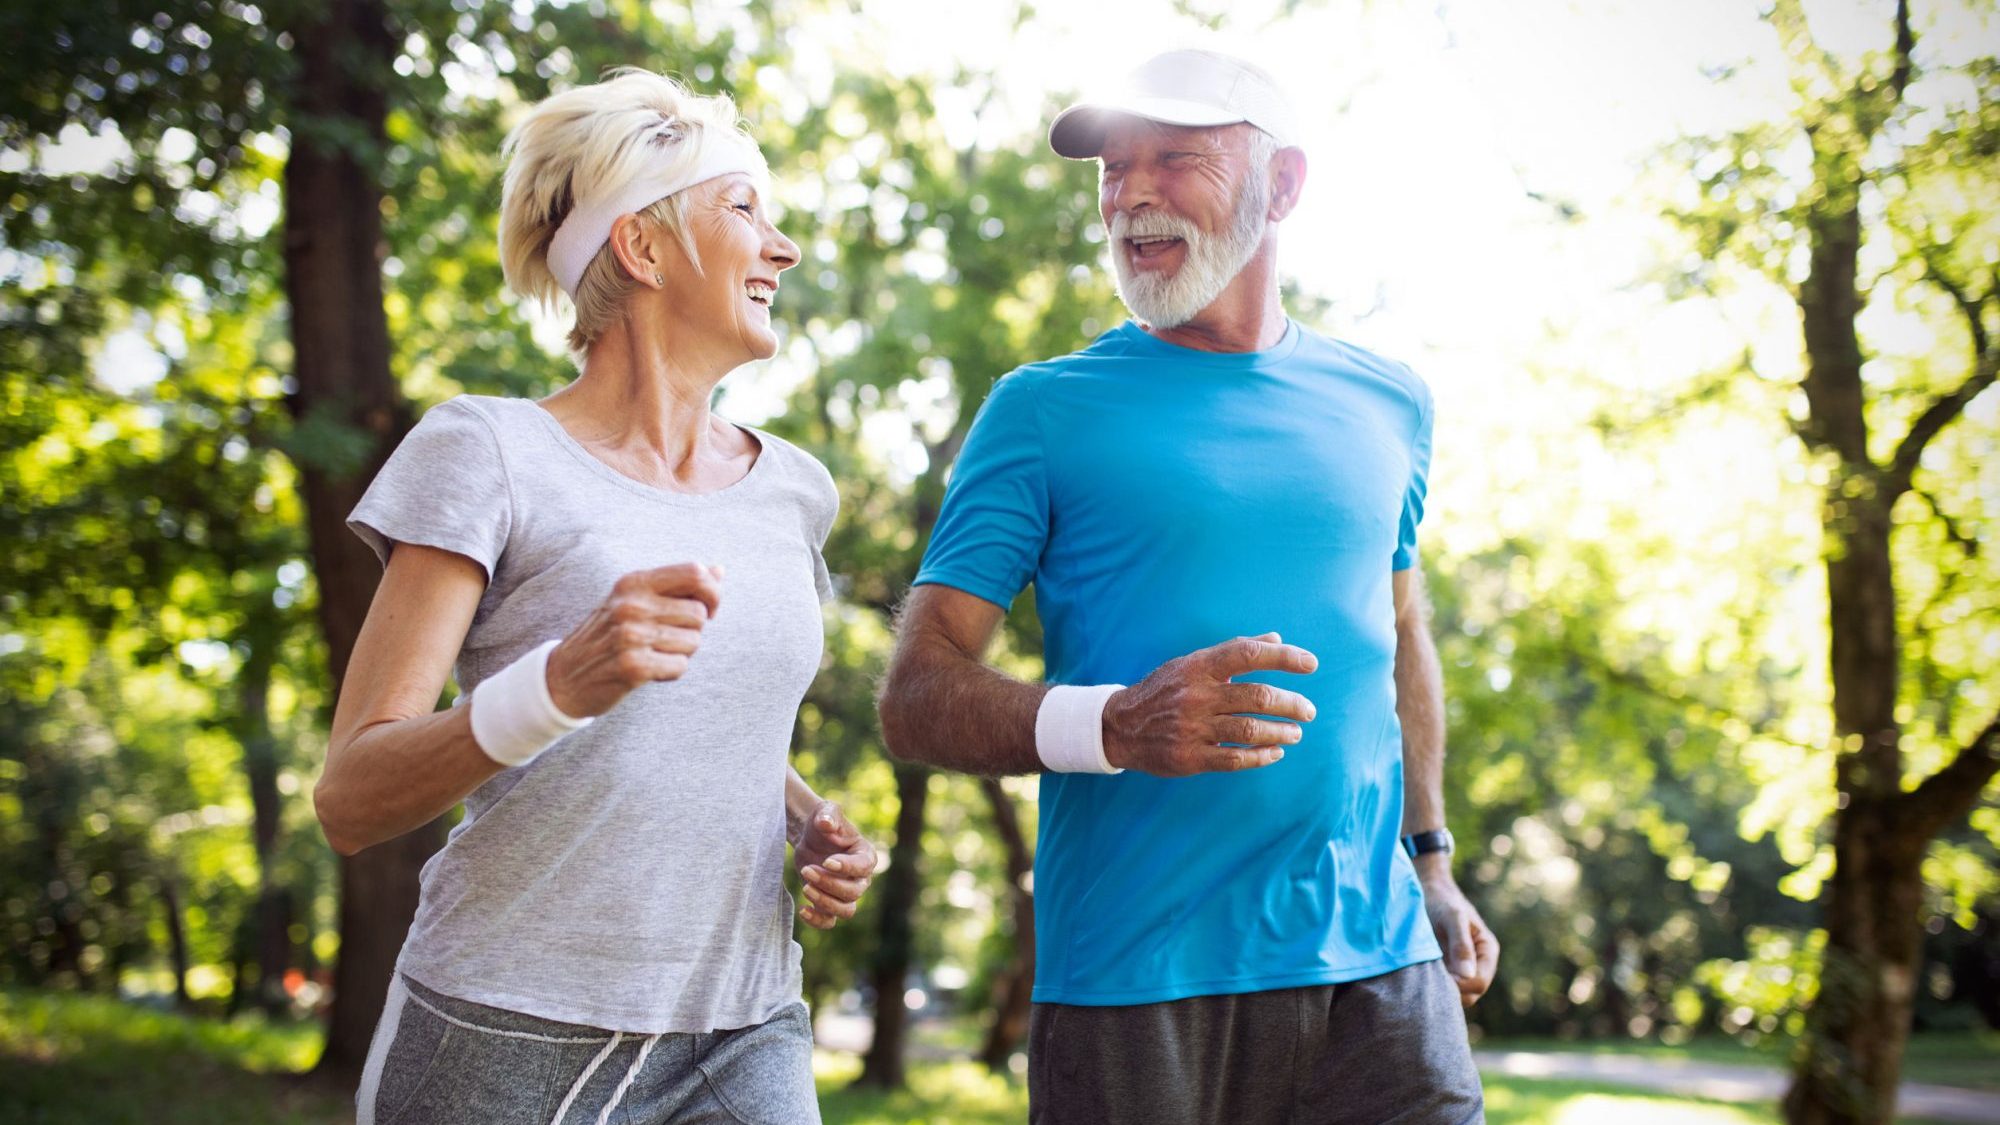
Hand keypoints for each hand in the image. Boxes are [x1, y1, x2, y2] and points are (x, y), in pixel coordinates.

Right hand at [546, 563, 722, 717]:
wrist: (563, 676)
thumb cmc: (608, 635)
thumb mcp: (635, 600)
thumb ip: (677, 585)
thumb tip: (719, 570)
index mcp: (633, 582)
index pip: (695, 573)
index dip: (712, 592)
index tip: (707, 609)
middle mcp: (631, 605)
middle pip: (699, 614)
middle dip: (693, 630)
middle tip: (667, 638)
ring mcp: (630, 636)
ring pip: (693, 642)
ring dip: (681, 652)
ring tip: (653, 652)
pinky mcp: (633, 666)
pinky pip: (680, 666)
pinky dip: (671, 672)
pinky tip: (649, 670)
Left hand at [790, 800, 876, 930]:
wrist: (809, 836)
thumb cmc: (822, 822)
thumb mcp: (825, 811)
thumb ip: (827, 815)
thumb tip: (826, 823)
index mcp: (865, 855)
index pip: (864, 867)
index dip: (847, 868)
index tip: (826, 861)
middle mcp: (860, 878)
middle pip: (853, 892)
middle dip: (829, 884)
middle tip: (807, 870)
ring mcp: (846, 894)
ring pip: (845, 910)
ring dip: (825, 902)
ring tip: (805, 887)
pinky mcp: (829, 904)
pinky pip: (830, 922)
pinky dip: (817, 921)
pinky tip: (802, 909)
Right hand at [1102, 632, 1318, 776]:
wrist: (1119, 726)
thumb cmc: (1165, 690)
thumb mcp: (1192, 663)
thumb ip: (1234, 650)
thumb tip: (1276, 638)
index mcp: (1198, 667)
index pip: (1247, 654)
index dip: (1283, 657)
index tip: (1311, 664)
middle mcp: (1196, 695)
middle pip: (1256, 696)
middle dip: (1291, 703)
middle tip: (1309, 711)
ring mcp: (1192, 727)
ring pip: (1249, 729)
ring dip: (1281, 731)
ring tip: (1296, 732)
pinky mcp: (1189, 757)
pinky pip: (1234, 759)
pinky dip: (1260, 756)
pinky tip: (1275, 752)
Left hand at [1416, 856, 1498, 1006]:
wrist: (1425, 891)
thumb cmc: (1442, 900)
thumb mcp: (1452, 917)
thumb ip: (1461, 944)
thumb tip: (1467, 976)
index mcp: (1487, 951)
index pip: (1479, 983)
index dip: (1461, 986)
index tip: (1439, 977)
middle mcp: (1477, 963)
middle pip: (1470, 995)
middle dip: (1451, 993)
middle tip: (1426, 979)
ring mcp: (1461, 968)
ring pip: (1456, 995)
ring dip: (1440, 991)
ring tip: (1420, 976)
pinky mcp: (1445, 969)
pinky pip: (1442, 988)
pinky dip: (1432, 987)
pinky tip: (1416, 977)